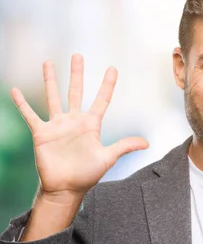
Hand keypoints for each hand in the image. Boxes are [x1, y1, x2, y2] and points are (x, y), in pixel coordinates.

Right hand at [10, 54, 148, 202]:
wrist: (66, 188)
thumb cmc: (87, 174)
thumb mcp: (108, 158)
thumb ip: (124, 147)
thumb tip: (147, 143)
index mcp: (91, 125)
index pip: (101, 100)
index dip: (107, 85)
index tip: (113, 68)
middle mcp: (74, 121)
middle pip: (76, 91)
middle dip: (77, 74)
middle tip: (78, 55)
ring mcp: (57, 126)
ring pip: (53, 97)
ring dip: (50, 80)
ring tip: (48, 62)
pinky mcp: (41, 133)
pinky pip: (30, 115)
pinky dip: (22, 104)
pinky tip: (15, 90)